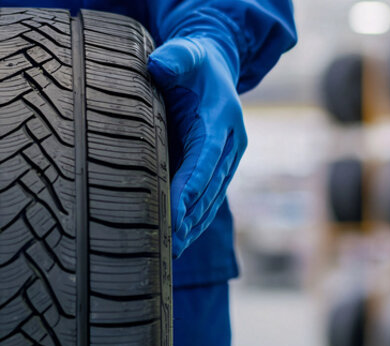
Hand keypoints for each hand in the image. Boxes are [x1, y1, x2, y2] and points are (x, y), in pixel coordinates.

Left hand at [148, 35, 244, 256]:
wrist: (215, 65)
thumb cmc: (193, 61)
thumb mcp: (185, 52)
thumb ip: (174, 58)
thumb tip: (159, 67)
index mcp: (221, 118)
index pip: (204, 158)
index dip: (190, 186)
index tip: (174, 213)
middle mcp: (230, 142)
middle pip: (211, 185)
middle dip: (191, 216)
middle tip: (169, 242)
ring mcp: (228, 157)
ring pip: (213, 197)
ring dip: (195, 224)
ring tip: (173, 250)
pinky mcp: (220, 166)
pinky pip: (210, 196)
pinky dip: (197, 218)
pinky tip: (181, 239)